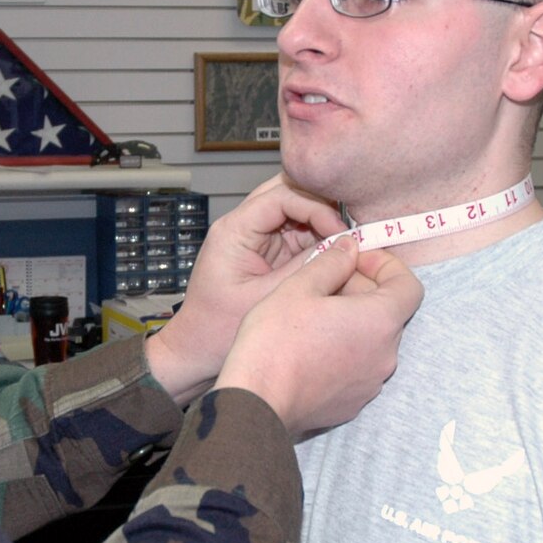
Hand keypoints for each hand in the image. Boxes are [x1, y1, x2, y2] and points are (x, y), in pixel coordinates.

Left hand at [146, 173, 344, 402]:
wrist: (194, 351)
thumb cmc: (218, 330)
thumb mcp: (266, 297)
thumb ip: (305, 268)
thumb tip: (344, 246)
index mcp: (234, 230)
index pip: (281, 195)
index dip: (316, 207)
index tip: (341, 232)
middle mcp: (242, 226)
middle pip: (287, 191)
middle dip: (321, 205)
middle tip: (348, 229)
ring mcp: (255, 237)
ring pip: (295, 208)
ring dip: (321, 220)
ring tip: (345, 242)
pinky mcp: (267, 252)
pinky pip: (297, 232)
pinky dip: (318, 238)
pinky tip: (336, 253)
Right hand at [214, 236, 422, 436]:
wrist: (256, 403)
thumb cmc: (275, 342)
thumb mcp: (298, 287)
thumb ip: (331, 261)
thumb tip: (350, 247)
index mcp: (380, 321)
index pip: (409, 286)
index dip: (386, 266)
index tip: (357, 260)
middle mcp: (385, 356)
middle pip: (388, 313)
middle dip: (362, 291)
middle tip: (325, 282)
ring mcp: (370, 384)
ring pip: (371, 341)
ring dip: (352, 322)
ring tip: (313, 315)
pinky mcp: (352, 403)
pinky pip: (357, 367)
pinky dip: (343, 350)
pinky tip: (310, 346)